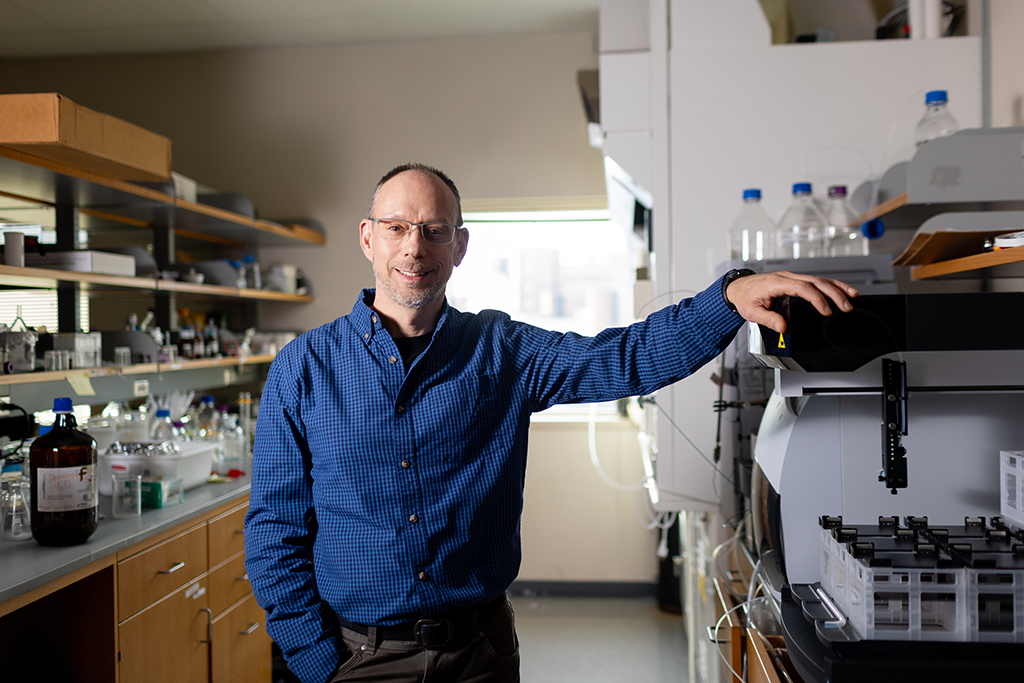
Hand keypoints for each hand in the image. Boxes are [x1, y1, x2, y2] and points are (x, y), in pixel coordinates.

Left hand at [725, 271, 857, 333]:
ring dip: (836, 287)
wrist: (738, 288)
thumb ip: (768, 319)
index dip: (816, 298)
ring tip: (851, 296)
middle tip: (845, 306)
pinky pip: (815, 281)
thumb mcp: (752, 312)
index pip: (801, 288)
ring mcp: (791, 277)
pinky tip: (841, 291)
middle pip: (815, 281)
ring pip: (818, 279)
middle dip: (833, 293)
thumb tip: (783, 327)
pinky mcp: (794, 280)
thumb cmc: (745, 298)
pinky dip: (830, 285)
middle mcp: (786, 277)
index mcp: (776, 283)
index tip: (826, 310)